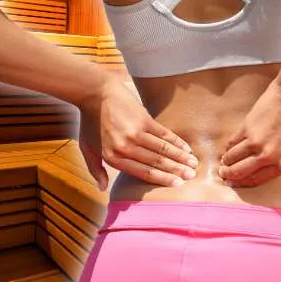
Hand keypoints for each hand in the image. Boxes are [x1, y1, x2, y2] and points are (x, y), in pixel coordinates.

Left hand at [78, 78, 197, 190]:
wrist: (94, 93)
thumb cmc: (90, 121)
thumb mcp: (87, 148)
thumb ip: (95, 169)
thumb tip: (103, 188)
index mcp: (113, 158)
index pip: (143, 173)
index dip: (162, 179)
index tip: (177, 184)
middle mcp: (125, 148)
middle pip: (156, 163)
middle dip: (176, 171)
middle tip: (191, 176)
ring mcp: (135, 133)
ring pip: (164, 150)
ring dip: (181, 158)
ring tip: (193, 164)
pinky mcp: (143, 119)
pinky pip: (164, 134)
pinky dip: (177, 142)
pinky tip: (186, 148)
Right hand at [219, 79, 280, 195]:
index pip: (258, 179)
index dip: (245, 183)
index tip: (237, 184)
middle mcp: (266, 155)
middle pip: (241, 171)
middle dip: (230, 176)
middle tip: (225, 176)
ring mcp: (254, 141)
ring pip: (233, 157)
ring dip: (226, 163)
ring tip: (223, 164)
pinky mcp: (246, 127)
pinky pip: (232, 142)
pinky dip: (228, 148)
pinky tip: (227, 150)